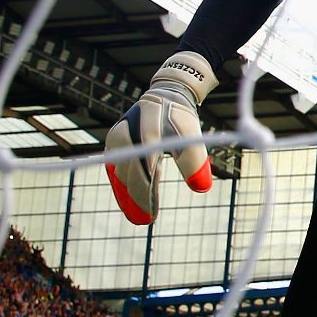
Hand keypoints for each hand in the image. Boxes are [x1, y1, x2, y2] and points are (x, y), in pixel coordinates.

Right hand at [104, 52, 217, 224]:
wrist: (166, 95)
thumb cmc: (181, 119)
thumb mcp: (192, 136)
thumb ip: (195, 161)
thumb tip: (201, 188)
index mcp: (148, 133)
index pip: (145, 171)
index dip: (146, 195)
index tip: (151, 216)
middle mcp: (129, 134)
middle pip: (130, 174)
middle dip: (136, 199)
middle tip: (143, 221)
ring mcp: (118, 136)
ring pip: (119, 172)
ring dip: (126, 195)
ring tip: (135, 216)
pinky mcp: (114, 141)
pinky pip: (116, 166)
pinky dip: (122, 183)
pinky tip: (129, 200)